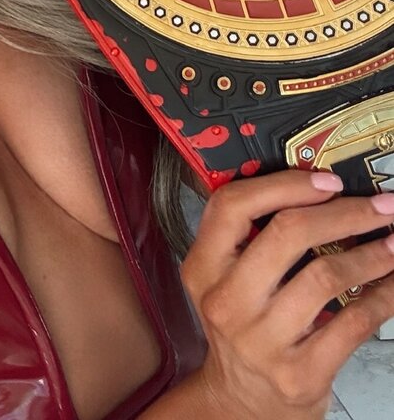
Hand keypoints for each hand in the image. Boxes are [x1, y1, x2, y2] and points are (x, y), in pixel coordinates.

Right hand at [180, 168, 393, 418]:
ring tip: (392, 241)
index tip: (327, 180)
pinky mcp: (299, 372)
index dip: (284, 184)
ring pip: (327, 275)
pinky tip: (392, 282)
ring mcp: (261, 340)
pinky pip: (354, 321)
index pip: (232, 205)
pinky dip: (383, 295)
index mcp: (203, 269)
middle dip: (345, 212)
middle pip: (289, 233)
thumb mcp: (224, 281)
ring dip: (372, 253)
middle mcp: (226, 301)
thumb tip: (314, 189)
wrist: (242, 404)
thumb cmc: (242, 330)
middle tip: (379, 205)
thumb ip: (248, 238)